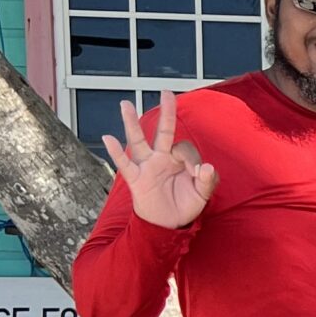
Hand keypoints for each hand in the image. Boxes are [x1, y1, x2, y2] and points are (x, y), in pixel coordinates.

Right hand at [101, 95, 215, 229]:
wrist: (168, 224)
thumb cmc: (185, 205)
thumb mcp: (202, 194)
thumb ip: (207, 181)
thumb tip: (207, 167)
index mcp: (179, 159)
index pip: (185, 148)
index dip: (192, 158)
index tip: (197, 173)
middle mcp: (161, 158)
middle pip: (163, 131)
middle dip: (166, 112)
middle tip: (166, 92)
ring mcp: (147, 166)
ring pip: (138, 141)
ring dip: (131, 123)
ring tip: (125, 104)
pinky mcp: (136, 179)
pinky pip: (125, 164)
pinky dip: (116, 152)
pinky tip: (108, 138)